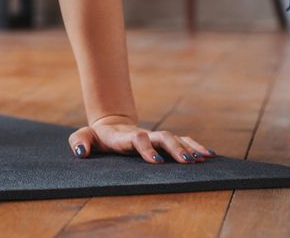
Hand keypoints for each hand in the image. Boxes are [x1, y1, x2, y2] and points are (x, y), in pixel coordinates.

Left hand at [68, 115, 214, 163]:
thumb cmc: (97, 137)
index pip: (137, 140)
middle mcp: (144, 135)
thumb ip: (79, 140)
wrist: (110, 127)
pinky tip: (209, 155)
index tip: (156, 162)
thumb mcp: (84, 136)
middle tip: (187, 161)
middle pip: (162, 137)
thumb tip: (80, 151)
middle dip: (174, 148)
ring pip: (175, 138)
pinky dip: (195, 146)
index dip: (146, 149)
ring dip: (189, 148)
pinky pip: (182, 141)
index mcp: (125, 136)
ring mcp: (154, 137)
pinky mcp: (162, 141)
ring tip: (203, 159)